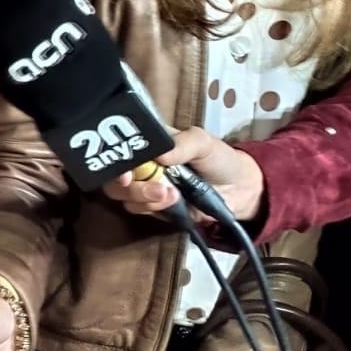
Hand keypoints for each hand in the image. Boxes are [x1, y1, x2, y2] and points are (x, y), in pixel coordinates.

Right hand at [101, 127, 264, 221]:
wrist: (240, 191)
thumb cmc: (219, 158)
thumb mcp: (204, 142)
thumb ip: (185, 143)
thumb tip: (159, 155)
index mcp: (146, 141)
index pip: (117, 143)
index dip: (112, 153)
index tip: (123, 166)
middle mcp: (139, 162)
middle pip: (110, 172)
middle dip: (122, 181)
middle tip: (137, 182)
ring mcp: (143, 185)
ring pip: (121, 193)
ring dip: (141, 195)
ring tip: (169, 194)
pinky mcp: (151, 207)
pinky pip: (136, 209)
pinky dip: (151, 207)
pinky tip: (172, 201)